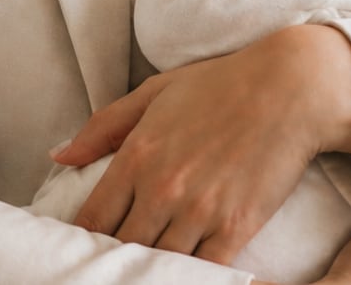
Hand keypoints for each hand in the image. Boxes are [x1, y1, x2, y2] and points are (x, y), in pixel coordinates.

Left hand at [51, 25, 350, 263]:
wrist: (290, 89)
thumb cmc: (220, 85)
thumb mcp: (153, 93)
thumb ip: (103, 127)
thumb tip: (60, 157)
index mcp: (136, 155)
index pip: (92, 219)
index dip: (84, 239)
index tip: (85, 245)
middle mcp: (162, 188)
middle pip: (122, 248)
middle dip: (115, 257)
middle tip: (113, 262)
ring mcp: (199, 211)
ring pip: (160, 263)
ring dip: (152, 267)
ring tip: (146, 269)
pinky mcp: (235, 228)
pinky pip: (204, 270)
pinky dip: (192, 275)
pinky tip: (184, 272)